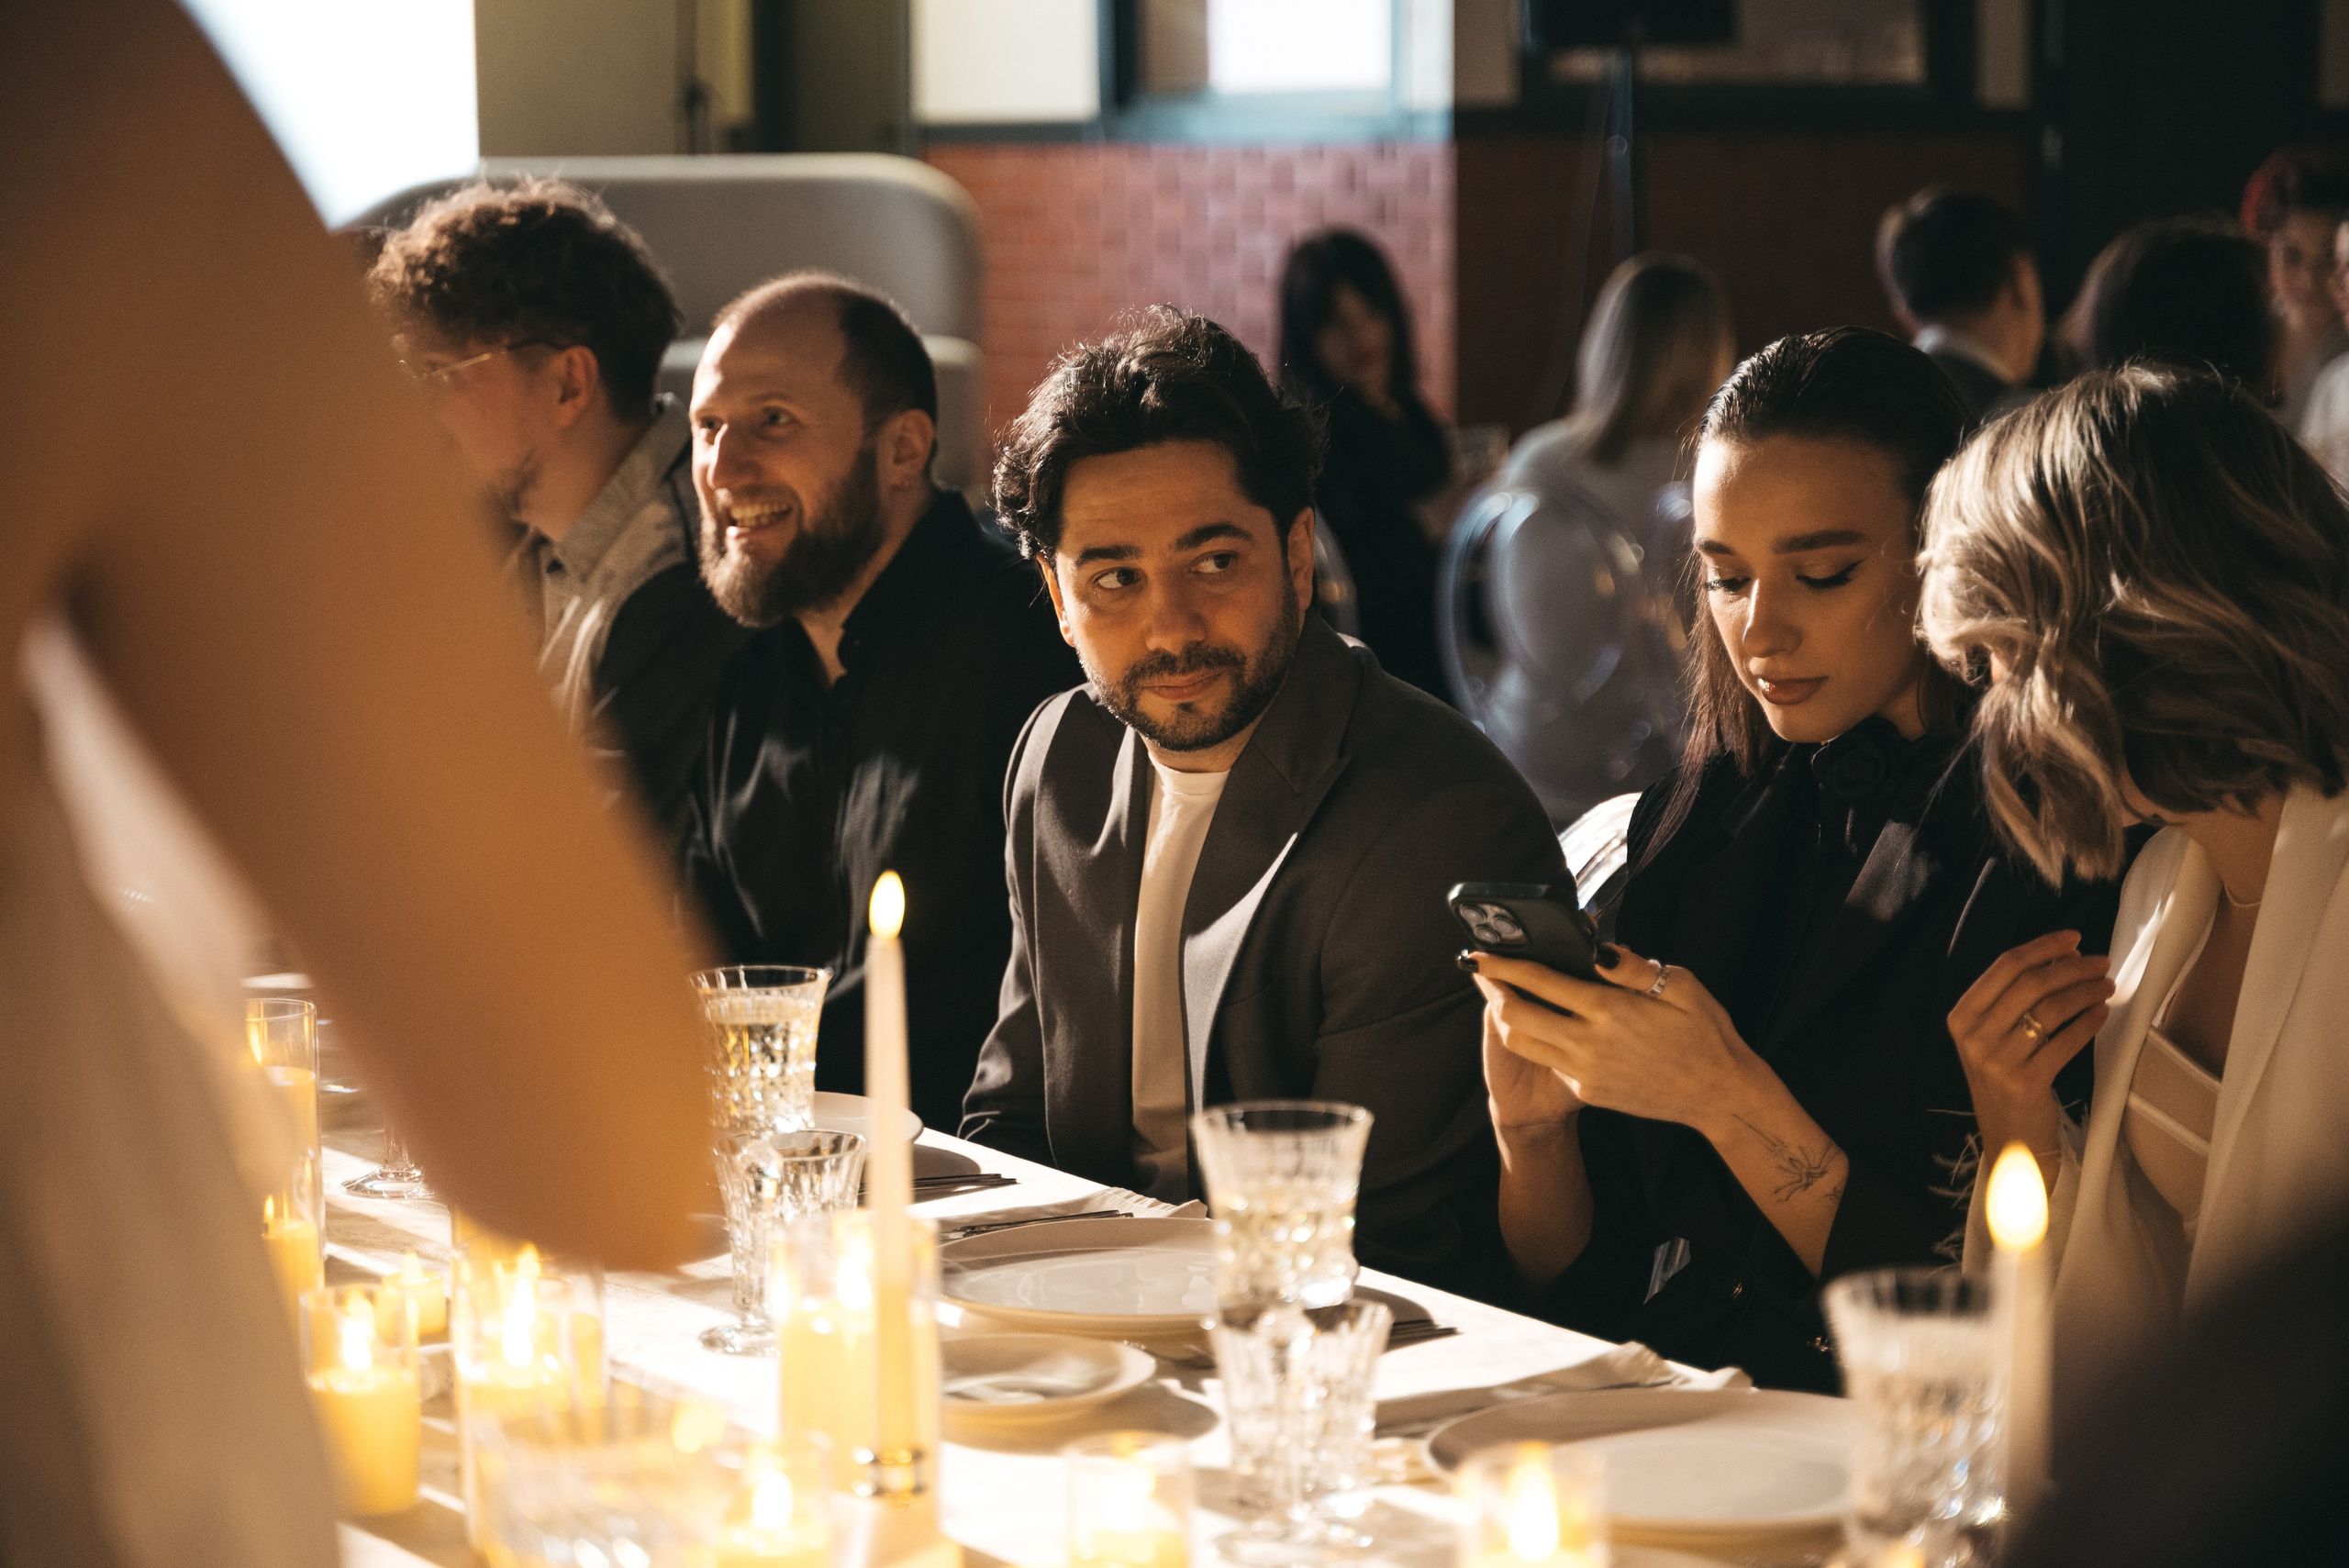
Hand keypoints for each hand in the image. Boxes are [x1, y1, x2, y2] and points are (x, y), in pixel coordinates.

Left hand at [1470, 943, 1759, 1134]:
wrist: (1719, 1095)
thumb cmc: (1704, 1033)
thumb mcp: (1679, 985)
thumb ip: (1631, 967)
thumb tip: (1595, 947)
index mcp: (1609, 1009)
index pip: (1539, 981)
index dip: (1503, 965)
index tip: (1479, 953)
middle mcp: (1589, 1043)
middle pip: (1516, 1015)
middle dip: (1492, 990)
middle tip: (1482, 972)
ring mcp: (1585, 1072)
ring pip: (1523, 1043)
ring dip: (1506, 1018)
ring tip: (1505, 996)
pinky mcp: (1588, 1093)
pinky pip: (1549, 1063)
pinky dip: (1539, 1042)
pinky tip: (1546, 1025)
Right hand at [1947, 930, 2111, 1160]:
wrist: (2010, 1140)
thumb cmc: (2005, 1079)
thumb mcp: (1993, 1037)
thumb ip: (2014, 999)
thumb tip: (2061, 956)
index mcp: (1962, 1016)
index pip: (2005, 967)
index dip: (2043, 947)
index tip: (2075, 939)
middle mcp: (1974, 1036)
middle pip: (2030, 984)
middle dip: (2071, 968)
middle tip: (2101, 964)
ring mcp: (1997, 1060)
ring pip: (2049, 1009)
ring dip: (2085, 992)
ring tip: (2106, 986)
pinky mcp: (2024, 1081)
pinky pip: (2064, 1041)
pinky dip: (2088, 1023)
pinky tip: (2101, 1013)